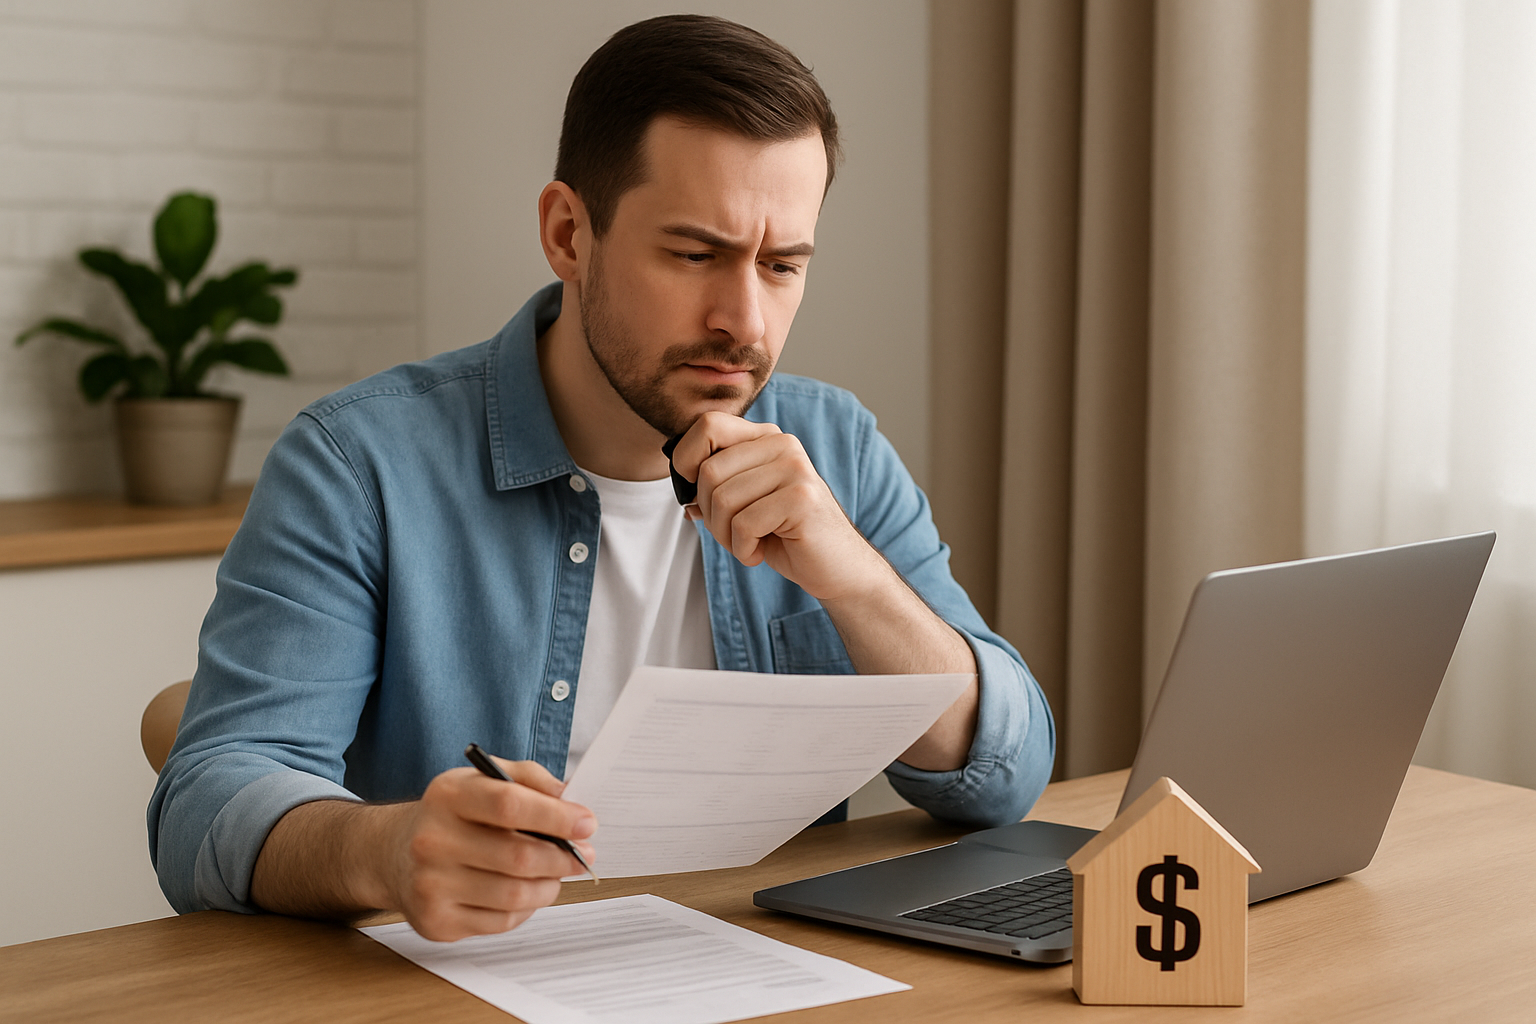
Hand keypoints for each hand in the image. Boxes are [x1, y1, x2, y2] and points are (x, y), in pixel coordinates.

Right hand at [386, 757, 594, 940]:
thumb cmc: (452, 814)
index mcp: (448, 796)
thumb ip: (528, 778)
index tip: (586, 823)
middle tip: (583, 854)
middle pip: (517, 857)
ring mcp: (431, 885)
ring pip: (515, 895)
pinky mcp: (437, 922)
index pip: (510, 805)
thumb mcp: (483, 779)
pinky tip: (526, 891)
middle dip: (562, 857)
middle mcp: (432, 840)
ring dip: (549, 885)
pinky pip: (502, 921)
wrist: (394, 853)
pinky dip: (526, 907)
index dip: (556, 816)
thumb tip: (569, 799)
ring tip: (557, 872)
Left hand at [669, 411, 886, 601]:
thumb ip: (717, 486)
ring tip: (748, 544)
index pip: (708, 425)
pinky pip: (743, 525)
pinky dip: (743, 550)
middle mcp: (782, 444)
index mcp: (766, 438)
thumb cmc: (786, 536)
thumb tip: (681, 484)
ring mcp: (794, 468)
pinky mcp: (801, 498)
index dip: (686, 460)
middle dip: (710, 513)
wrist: (836, 567)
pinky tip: (761, 552)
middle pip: (709, 471)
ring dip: (725, 536)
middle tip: (732, 533)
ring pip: (722, 500)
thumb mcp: (746, 503)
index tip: (695, 493)